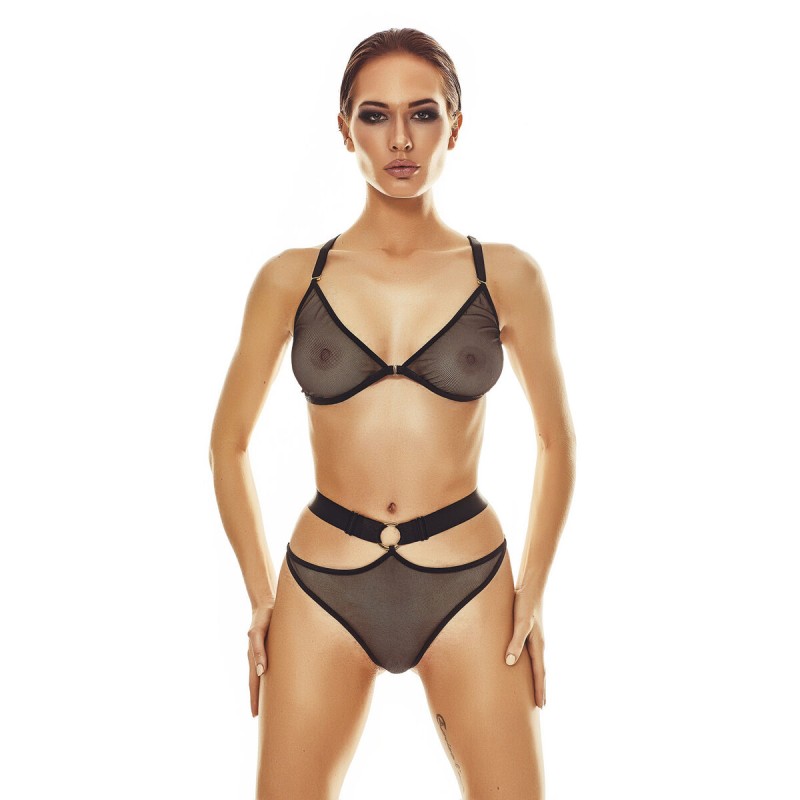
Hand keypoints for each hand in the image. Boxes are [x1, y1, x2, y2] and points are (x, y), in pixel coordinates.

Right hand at [248, 601, 274, 717]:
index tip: (255, 716)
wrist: (267, 603)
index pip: (253, 684)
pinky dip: (269, 679)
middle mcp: (257, 658)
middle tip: (262, 720)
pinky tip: (275, 684)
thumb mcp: (259, 632)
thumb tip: (261, 671)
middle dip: (258, 701)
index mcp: (254, 657)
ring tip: (269, 707)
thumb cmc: (264, 617)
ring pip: (262, 677)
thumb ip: (258, 650)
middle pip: (256, 684)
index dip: (254, 699)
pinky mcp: (269, 648)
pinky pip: (268, 667)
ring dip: (264, 691)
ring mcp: (262, 653)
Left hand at [505, 588, 545, 708]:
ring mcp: (534, 639)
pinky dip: (529, 666)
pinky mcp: (528, 633)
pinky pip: (530, 655)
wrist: (530, 587)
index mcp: (537, 646)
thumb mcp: (520, 623)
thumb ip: (515, 641)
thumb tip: (510, 662)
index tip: (541, 706)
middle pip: (541, 672)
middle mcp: (538, 645)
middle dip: (540, 688)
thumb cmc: (524, 604)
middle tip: (540, 706)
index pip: (539, 673)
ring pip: (536, 664)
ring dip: (536, 678)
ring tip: (533, 690)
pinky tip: (522, 665)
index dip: (539, 690)